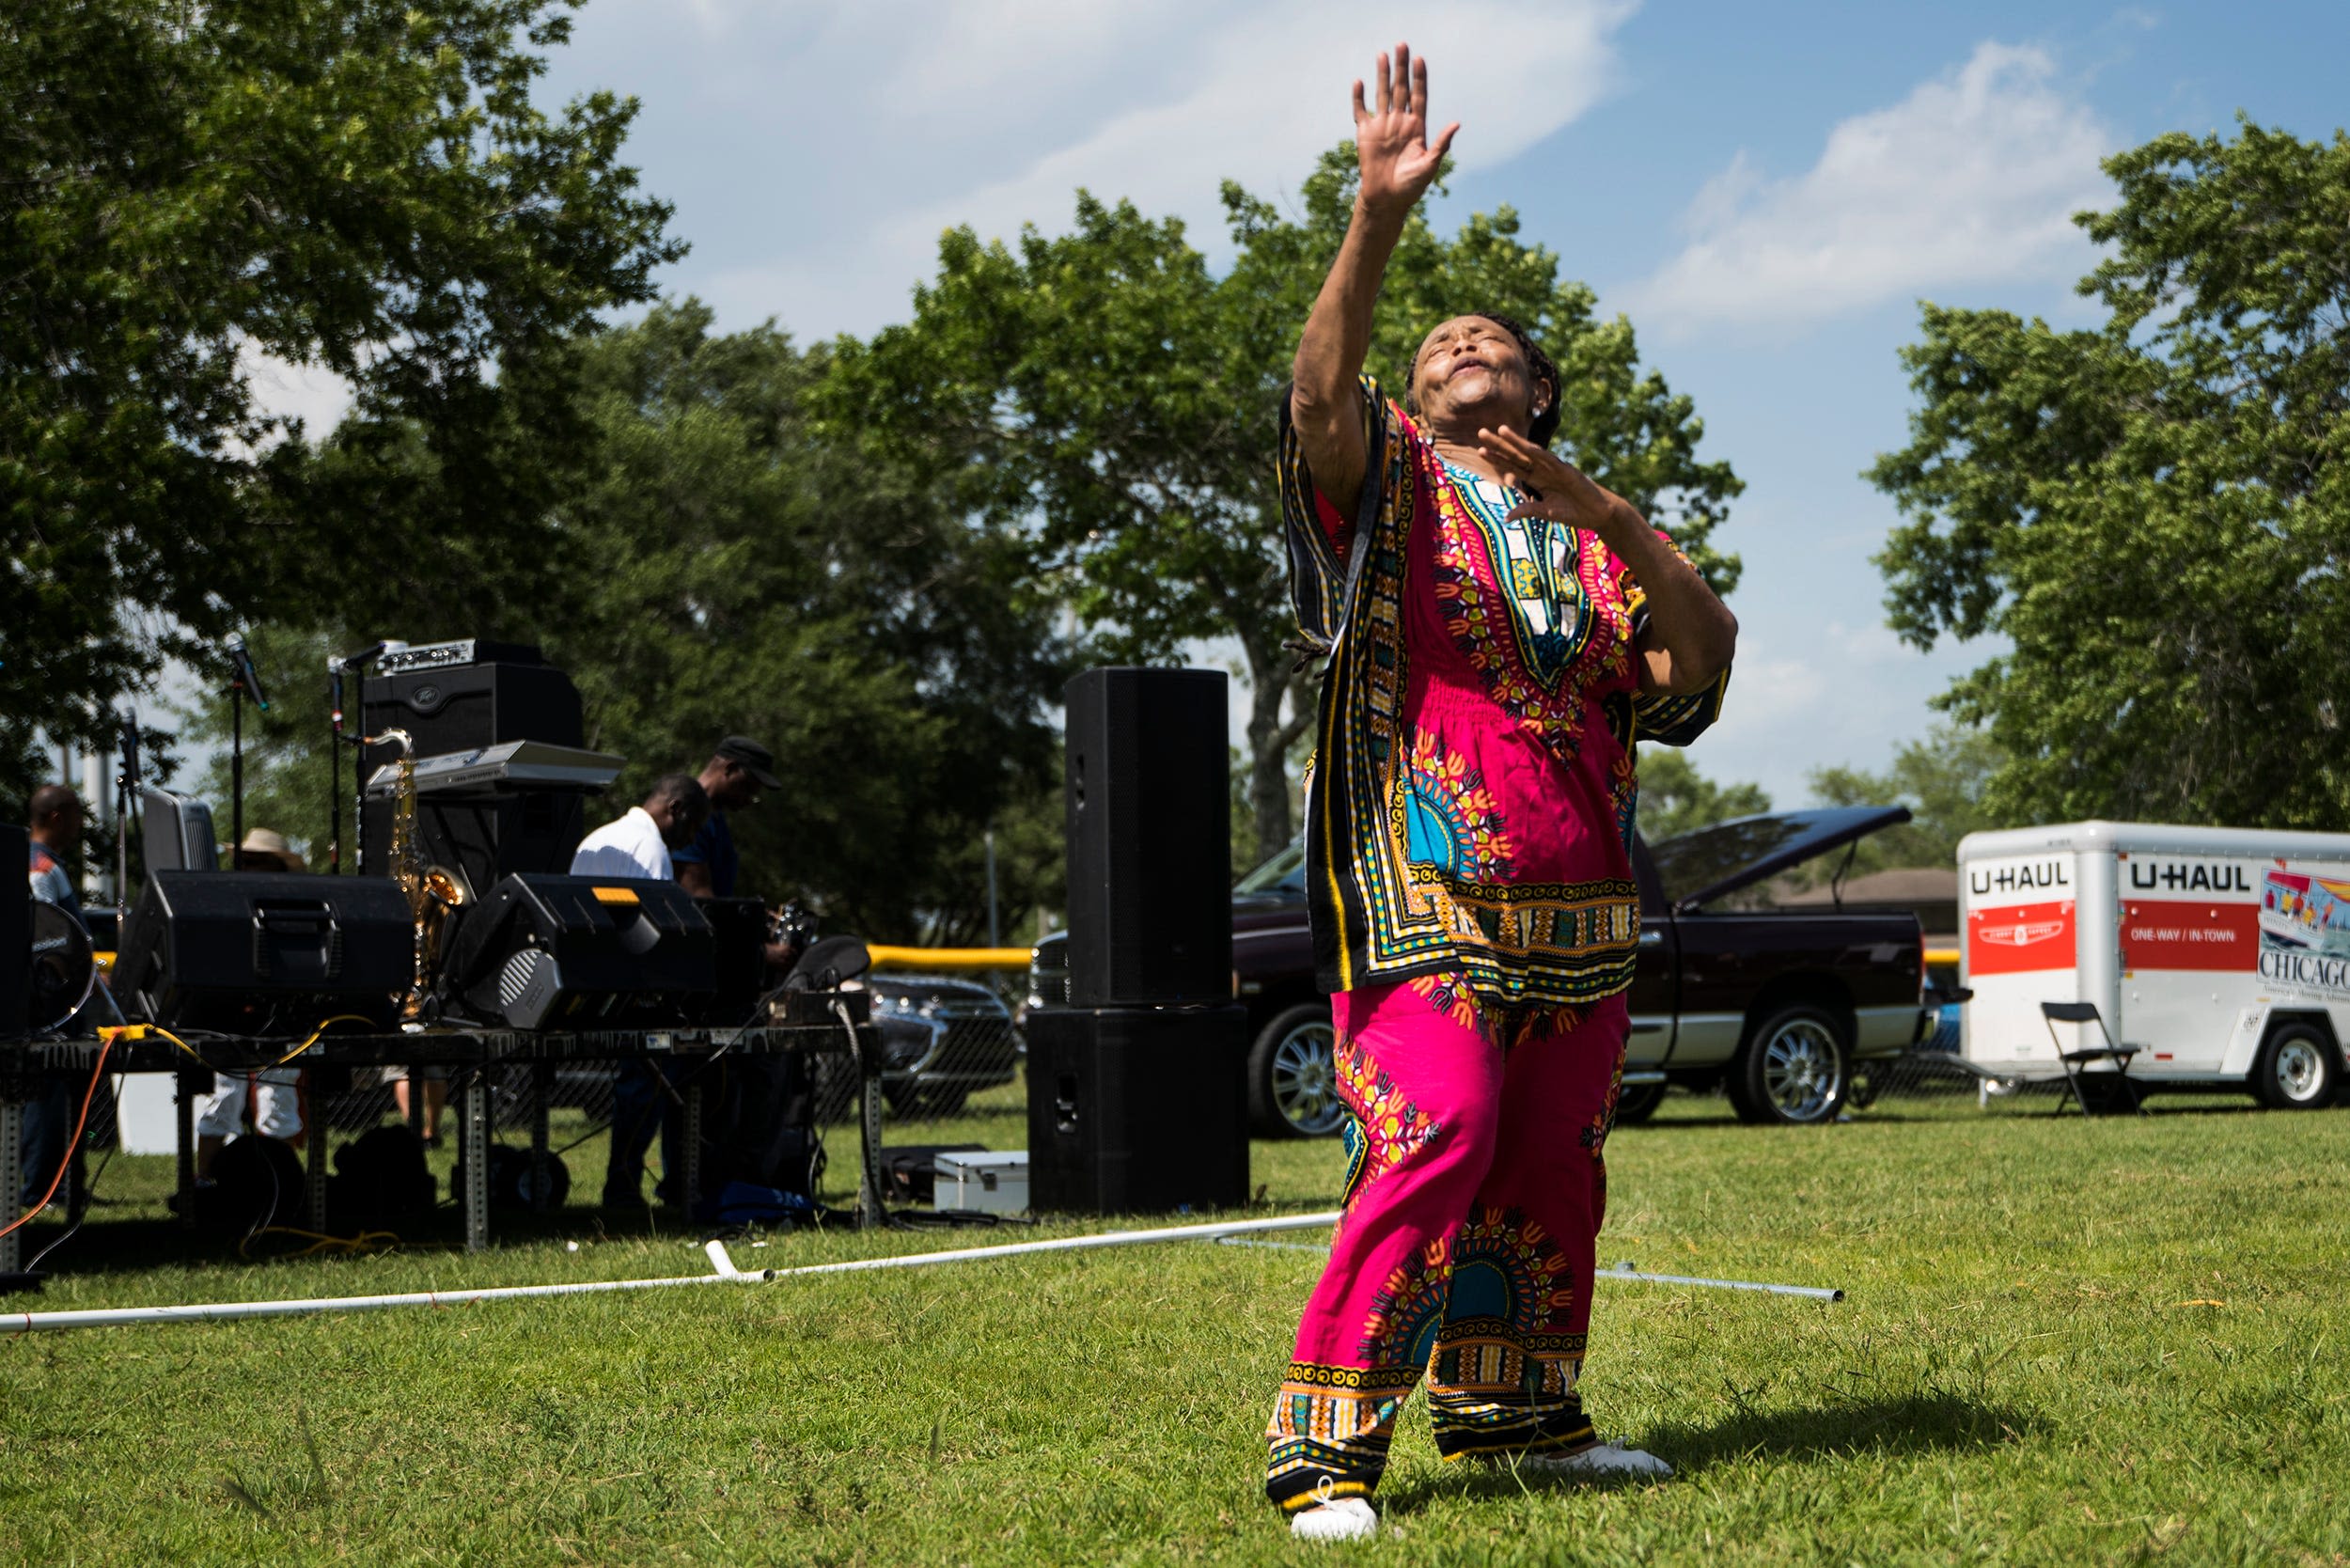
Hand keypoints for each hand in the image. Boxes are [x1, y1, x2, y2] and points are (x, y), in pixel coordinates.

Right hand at [1353, 44, 1458, 219]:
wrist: (1387, 200)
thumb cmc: (1411, 187)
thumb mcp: (1430, 165)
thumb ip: (1442, 144)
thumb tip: (1457, 124)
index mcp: (1417, 127)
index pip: (1419, 96)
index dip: (1420, 78)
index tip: (1420, 59)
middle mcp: (1400, 122)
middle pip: (1401, 88)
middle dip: (1402, 67)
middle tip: (1402, 45)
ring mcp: (1382, 126)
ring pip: (1382, 94)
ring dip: (1383, 75)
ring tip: (1383, 55)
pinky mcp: (1365, 134)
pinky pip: (1361, 111)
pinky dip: (1359, 97)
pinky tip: (1359, 82)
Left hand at [1476, 425, 1634, 535]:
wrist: (1598, 513)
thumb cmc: (1573, 512)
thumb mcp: (1545, 513)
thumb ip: (1527, 511)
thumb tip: (1506, 518)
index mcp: (1537, 479)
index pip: (1513, 466)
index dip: (1497, 458)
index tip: (1480, 450)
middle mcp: (1543, 470)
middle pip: (1517, 455)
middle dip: (1499, 444)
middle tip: (1480, 432)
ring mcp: (1555, 468)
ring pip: (1531, 452)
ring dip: (1516, 441)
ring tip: (1500, 430)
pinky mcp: (1568, 471)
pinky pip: (1551, 461)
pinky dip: (1540, 454)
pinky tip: (1527, 447)